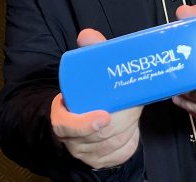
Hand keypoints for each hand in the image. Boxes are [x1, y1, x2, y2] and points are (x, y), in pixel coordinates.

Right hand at [50, 29, 142, 168]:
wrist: (88, 118)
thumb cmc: (88, 94)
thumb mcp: (86, 74)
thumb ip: (89, 54)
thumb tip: (87, 35)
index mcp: (61, 117)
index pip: (66, 126)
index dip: (85, 124)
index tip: (104, 115)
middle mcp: (71, 139)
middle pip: (99, 135)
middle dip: (122, 119)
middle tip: (133, 104)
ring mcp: (87, 153)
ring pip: (113, 144)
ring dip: (129, 127)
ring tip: (133, 109)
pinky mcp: (103, 160)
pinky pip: (121, 152)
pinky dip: (131, 139)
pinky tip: (131, 127)